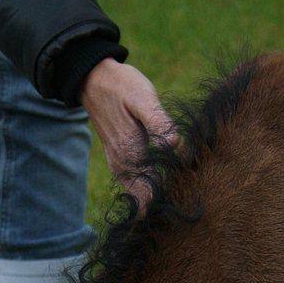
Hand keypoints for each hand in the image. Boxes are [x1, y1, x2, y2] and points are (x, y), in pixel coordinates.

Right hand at [80, 59, 176, 209]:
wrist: (95, 80)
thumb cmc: (122, 87)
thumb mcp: (143, 98)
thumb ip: (159, 122)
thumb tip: (175, 143)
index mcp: (131, 156)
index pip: (151, 195)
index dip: (169, 198)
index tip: (187, 194)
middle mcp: (123, 167)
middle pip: (147, 202)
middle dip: (166, 202)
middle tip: (189, 198)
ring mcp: (120, 167)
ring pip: (141, 197)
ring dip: (159, 197)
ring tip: (181, 192)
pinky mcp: (121, 163)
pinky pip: (137, 187)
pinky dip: (151, 188)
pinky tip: (167, 181)